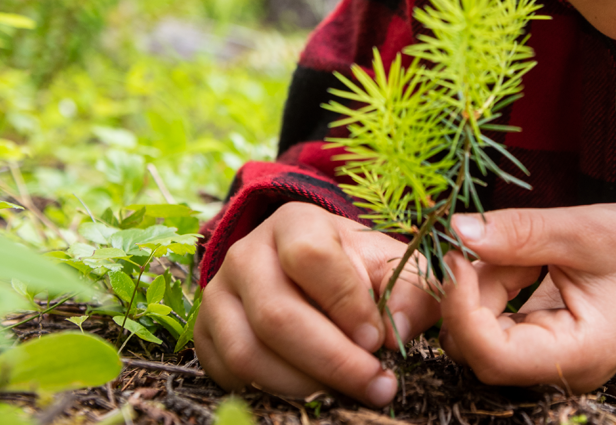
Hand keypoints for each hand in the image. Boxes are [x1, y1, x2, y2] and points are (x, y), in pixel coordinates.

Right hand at [195, 201, 442, 405]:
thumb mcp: (392, 265)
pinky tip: (312, 391)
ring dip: (304, 385)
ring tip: (347, 392)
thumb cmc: (358, 268)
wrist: (312, 272)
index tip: (379, 340)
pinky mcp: (205, 335)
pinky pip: (229, 376)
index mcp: (294, 223)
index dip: (346, 304)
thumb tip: (397, 331)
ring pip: (248, 352)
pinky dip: (271, 393)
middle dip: (332, 360)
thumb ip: (410, 289)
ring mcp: (218, 295)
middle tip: (375, 385)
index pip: (311, 259)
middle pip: (277, 315)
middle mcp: (246, 254)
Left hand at [438, 203, 615, 391]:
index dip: (461, 308)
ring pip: (480, 334)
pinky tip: (523, 259)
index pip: (491, 355)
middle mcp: (558, 372)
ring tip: (520, 247)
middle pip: (478, 348)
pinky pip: (496, 323)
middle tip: (487, 240)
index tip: (455, 256)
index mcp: (577, 356)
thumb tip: (457, 230)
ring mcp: (549, 362)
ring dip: (482, 286)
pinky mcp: (541, 344)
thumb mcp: (583, 229)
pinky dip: (495, 287)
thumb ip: (520, 232)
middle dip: (469, 293)